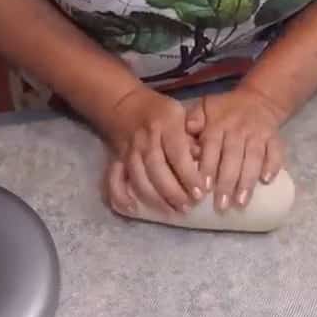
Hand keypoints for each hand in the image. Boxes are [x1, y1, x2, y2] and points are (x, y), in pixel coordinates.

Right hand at [103, 86, 203, 215]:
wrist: (124, 104)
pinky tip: (132, 210)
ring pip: (139, 178)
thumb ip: (193, 136)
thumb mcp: (182, 114)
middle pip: (157, 169)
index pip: (177, 153)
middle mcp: (145, 138)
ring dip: (155, 199)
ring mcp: (128, 150)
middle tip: (188, 207)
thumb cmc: (161, 112)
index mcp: (166, 124)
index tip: (201, 192)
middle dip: (173, 191)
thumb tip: (202, 158)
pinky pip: (114, 180)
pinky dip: (120, 196)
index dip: (188, 175)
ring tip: (171, 212)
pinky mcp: (116, 160)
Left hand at [185, 84, 287, 210]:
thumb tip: (188, 130)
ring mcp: (258, 133)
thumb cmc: (224, 110)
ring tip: (241, 202)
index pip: (212, 146)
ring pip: (254, 157)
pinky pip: (276, 152)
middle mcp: (239, 128)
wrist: (259, 100)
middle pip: (233, 156)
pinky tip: (267, 181)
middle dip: (227, 182)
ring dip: (248, 181)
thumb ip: (193, 119)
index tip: (204, 188)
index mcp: (218, 123)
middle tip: (221, 205)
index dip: (208, 167)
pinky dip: (273, 165)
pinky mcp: (275, 138)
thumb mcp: (205, 107)